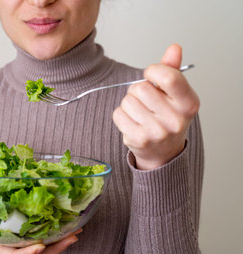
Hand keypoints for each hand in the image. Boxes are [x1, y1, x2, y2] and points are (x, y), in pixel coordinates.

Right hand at [0, 218, 79, 253]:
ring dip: (61, 241)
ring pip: (45, 248)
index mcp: (0, 250)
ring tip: (77, 231)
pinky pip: (45, 237)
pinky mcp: (27, 236)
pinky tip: (69, 224)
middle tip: (73, 237)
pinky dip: (58, 233)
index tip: (40, 246)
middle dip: (56, 248)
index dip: (28, 253)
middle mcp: (15, 249)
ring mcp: (23, 244)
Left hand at [113, 44, 199, 169]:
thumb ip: (172, 70)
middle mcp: (175, 120)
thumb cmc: (168, 117)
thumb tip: (174, 48)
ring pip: (127, 101)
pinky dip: (121, 115)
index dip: (153, 71)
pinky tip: (133, 122)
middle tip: (146, 101)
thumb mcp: (176, 94)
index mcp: (189, 104)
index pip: (168, 77)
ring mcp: (156, 132)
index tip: (152, 76)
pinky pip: (118, 114)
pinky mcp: (138, 140)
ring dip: (129, 103)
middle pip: (141, 88)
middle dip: (139, 90)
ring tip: (140, 113)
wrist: (163, 152)